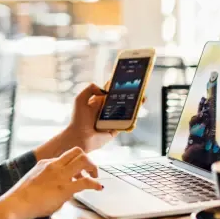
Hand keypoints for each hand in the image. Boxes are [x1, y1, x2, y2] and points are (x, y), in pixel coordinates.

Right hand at [2, 147, 102, 218]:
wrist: (18, 203)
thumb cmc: (22, 196)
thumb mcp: (34, 180)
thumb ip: (45, 178)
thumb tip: (53, 184)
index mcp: (46, 162)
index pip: (65, 157)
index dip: (74, 165)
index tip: (77, 174)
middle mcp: (55, 165)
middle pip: (77, 151)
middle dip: (87, 159)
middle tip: (91, 171)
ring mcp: (60, 175)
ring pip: (83, 160)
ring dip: (93, 167)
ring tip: (95, 177)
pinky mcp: (65, 188)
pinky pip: (86, 181)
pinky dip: (95, 183)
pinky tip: (98, 187)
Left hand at [32, 83, 146, 160]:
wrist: (79, 138)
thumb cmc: (77, 119)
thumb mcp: (79, 100)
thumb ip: (89, 89)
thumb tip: (105, 90)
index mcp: (99, 101)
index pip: (111, 91)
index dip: (120, 85)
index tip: (129, 79)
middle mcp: (106, 109)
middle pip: (122, 100)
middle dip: (131, 95)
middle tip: (140, 90)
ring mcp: (111, 120)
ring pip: (126, 111)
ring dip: (135, 107)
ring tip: (142, 100)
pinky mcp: (115, 129)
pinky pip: (126, 125)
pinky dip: (132, 122)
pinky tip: (134, 118)